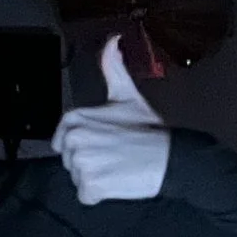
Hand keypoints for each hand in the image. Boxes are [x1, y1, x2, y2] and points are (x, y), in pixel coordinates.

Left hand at [53, 35, 170, 203]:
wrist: (173, 158)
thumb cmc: (150, 130)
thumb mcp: (127, 96)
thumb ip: (112, 68)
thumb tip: (112, 40)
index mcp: (74, 118)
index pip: (63, 142)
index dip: (86, 146)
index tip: (107, 143)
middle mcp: (73, 138)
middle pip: (70, 161)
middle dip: (90, 163)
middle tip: (116, 156)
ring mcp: (81, 162)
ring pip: (78, 178)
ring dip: (97, 179)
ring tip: (119, 167)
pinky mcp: (91, 184)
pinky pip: (86, 196)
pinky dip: (101, 195)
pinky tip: (119, 182)